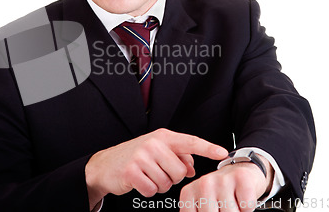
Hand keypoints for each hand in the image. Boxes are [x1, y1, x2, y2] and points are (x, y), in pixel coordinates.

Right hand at [84, 128, 228, 209]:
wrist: (105, 165)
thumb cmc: (134, 157)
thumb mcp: (156, 151)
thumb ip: (177, 156)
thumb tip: (192, 167)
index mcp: (162, 136)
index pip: (190, 141)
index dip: (208, 148)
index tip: (223, 153)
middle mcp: (153, 144)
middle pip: (180, 171)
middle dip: (172, 177)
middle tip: (157, 172)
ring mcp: (142, 157)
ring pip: (167, 183)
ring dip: (158, 185)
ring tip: (146, 175)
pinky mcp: (132, 171)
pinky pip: (152, 190)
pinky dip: (147, 191)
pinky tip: (139, 182)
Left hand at [179, 155, 273, 211]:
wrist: (241, 172)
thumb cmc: (221, 192)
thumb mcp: (203, 203)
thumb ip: (200, 210)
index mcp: (189, 193)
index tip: (213, 208)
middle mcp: (203, 183)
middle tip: (223, 206)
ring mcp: (222, 179)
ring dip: (236, 211)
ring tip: (233, 202)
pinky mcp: (241, 177)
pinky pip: (246, 206)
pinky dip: (246, 208)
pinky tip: (242, 197)